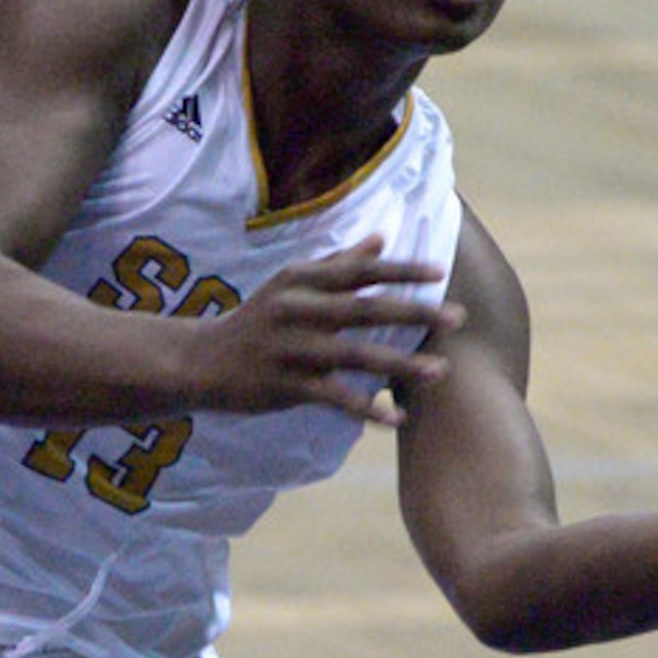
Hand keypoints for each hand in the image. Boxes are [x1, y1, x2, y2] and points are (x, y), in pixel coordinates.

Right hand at [190, 239, 462, 424]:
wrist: (200, 361)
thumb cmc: (257, 320)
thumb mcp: (290, 285)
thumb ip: (337, 263)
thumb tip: (381, 238)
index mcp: (300, 279)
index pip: (358, 270)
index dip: (400, 270)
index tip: (440, 272)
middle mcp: (296, 308)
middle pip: (364, 309)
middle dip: (414, 312)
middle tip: (458, 316)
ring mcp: (290, 348)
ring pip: (355, 356)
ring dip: (401, 365)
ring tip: (442, 371)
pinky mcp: (284, 384)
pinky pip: (334, 398)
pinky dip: (366, 409)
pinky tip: (396, 420)